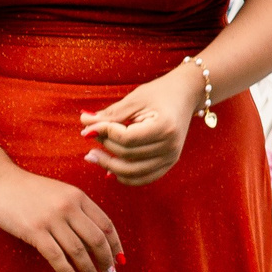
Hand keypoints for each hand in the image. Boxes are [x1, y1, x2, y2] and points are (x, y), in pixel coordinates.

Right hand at [0, 164, 123, 271]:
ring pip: (78, 250)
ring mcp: (52, 219)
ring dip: (89, 269)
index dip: (116, 244)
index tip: (121, 259)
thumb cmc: (30, 190)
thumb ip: (77, 210)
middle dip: (106, 259)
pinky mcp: (34, 231)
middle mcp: (69, 207)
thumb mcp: (61, 193)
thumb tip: (93, 237)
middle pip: (96, 238)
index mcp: (79, 197)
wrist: (0, 181)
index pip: (106, 224)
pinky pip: (56, 256)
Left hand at [78, 68, 198, 185]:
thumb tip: (84, 123)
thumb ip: (110, 114)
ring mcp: (172, 157)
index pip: (126, 138)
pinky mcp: (169, 163)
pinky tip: (109, 168)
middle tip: (90, 134)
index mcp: (165, 127)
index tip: (89, 125)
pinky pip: (142, 178)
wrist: (187, 94)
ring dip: (108, 165)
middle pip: (127, 155)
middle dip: (104, 145)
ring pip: (132, 172)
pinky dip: (124, 176)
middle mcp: (171, 146)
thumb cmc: (160, 93)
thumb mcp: (135, 99)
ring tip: (92, 155)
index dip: (103, 132)